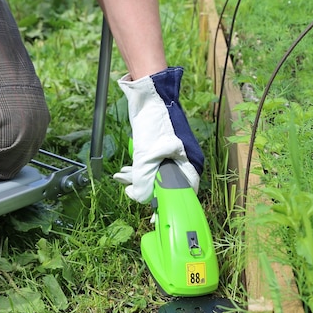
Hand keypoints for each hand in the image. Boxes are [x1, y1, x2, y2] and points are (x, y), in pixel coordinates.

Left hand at [113, 67, 203, 202]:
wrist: (150, 95)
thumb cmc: (155, 124)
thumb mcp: (147, 158)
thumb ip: (143, 183)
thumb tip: (139, 199)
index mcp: (190, 165)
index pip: (184, 196)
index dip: (169, 207)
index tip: (154, 217)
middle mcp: (186, 162)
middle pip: (168, 187)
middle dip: (147, 192)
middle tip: (131, 193)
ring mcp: (174, 155)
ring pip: (157, 176)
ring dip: (138, 180)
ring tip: (122, 179)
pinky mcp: (162, 149)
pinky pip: (152, 166)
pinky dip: (139, 170)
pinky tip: (124, 173)